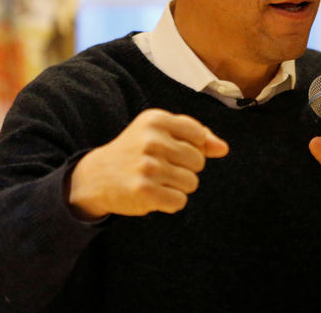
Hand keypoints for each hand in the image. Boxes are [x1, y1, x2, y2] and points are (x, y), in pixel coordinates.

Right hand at [67, 109, 228, 219]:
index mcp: (156, 119)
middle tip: (160, 167)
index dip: (192, 147)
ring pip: (192, 183)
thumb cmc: (137, 151)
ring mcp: (147, 165)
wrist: (97, 176)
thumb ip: (197, 136)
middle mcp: (151, 139)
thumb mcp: (161, 133)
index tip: (171, 149)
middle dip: (185, 168)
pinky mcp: (144, 190)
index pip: (199, 135)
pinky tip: (154, 194)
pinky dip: (171, 202)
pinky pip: (180, 201)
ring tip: (157, 180)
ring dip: (178, 186)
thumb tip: (223, 148)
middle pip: (198, 161)